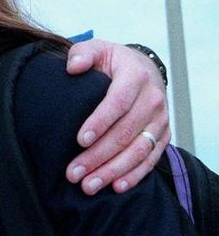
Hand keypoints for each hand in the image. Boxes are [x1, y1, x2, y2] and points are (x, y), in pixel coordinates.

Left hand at [65, 39, 169, 193]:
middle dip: (98, 155)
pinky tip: (116, 186)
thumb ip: (82, 53)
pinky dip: (134, 175)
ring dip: (113, 170)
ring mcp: (160, 120)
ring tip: (88, 185)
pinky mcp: (163, 135)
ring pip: (138, 150)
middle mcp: (152, 100)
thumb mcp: (97, 49)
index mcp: (135, 77)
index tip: (79, 140)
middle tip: (73, 173)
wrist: (142, 69)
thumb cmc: (111, 62)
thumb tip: (73, 67)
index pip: (118, 102)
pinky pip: (151, 159)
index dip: (100, 122)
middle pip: (126, 132)